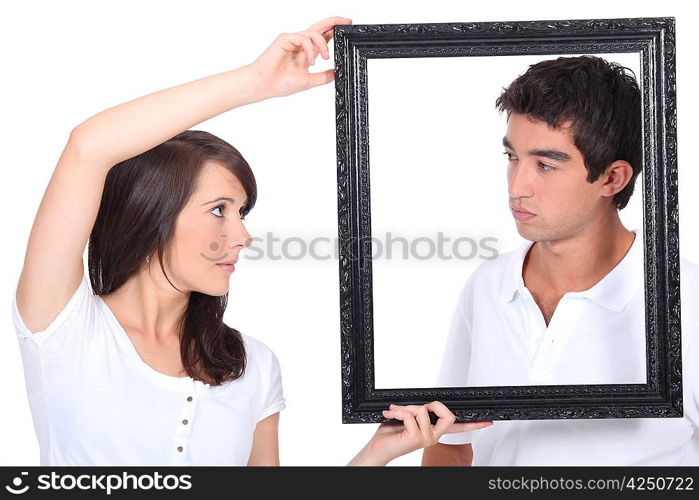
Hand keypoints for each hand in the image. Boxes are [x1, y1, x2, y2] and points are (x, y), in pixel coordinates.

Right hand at [246, 16, 351, 97]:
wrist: (265, 85)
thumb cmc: (281, 83)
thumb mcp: (309, 81)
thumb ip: (323, 77)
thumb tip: (336, 73)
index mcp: (306, 52)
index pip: (322, 38)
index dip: (333, 32)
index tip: (345, 29)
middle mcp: (300, 44)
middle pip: (320, 28)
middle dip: (334, 23)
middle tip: (346, 22)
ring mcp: (293, 40)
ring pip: (314, 33)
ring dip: (323, 45)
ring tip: (325, 58)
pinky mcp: (285, 38)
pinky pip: (303, 38)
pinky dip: (310, 49)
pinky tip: (310, 61)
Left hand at [348, 401, 492, 465]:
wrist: (378, 447)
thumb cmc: (391, 433)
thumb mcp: (409, 417)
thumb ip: (420, 411)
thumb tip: (425, 403)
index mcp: (434, 432)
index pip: (459, 427)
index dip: (474, 424)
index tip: (488, 421)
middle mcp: (433, 437)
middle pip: (448, 414)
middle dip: (431, 404)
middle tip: (411, 408)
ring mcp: (426, 439)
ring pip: (423, 410)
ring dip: (405, 408)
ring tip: (394, 413)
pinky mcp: (416, 438)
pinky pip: (411, 414)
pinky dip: (398, 411)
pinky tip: (390, 416)